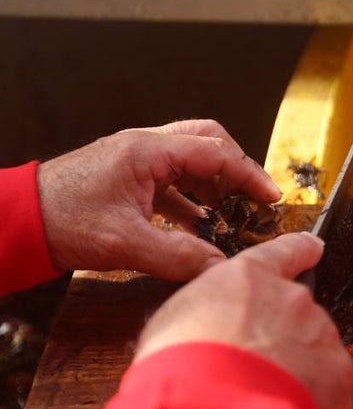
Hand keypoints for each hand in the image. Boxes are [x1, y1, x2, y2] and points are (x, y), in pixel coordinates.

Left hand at [37, 120, 282, 280]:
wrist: (18, 221)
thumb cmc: (63, 221)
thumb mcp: (125, 244)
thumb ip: (178, 256)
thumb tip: (220, 267)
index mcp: (148, 151)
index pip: (216, 154)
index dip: (249, 176)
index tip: (271, 198)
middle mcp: (144, 146)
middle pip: (208, 142)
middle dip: (236, 169)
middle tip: (255, 197)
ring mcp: (135, 159)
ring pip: (190, 158)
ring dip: (214, 183)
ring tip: (228, 214)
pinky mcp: (127, 177)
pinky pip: (172, 179)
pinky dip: (192, 198)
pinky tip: (198, 225)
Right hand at [135, 232, 352, 408]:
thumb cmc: (178, 367)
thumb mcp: (176, 322)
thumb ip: (213, 313)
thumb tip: (220, 327)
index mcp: (251, 278)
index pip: (285, 252)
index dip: (300, 250)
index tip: (314, 247)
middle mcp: (293, 299)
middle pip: (296, 318)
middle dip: (280, 343)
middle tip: (250, 373)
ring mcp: (320, 335)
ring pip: (314, 354)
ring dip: (295, 374)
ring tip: (259, 401)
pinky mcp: (337, 375)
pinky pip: (328, 389)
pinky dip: (311, 404)